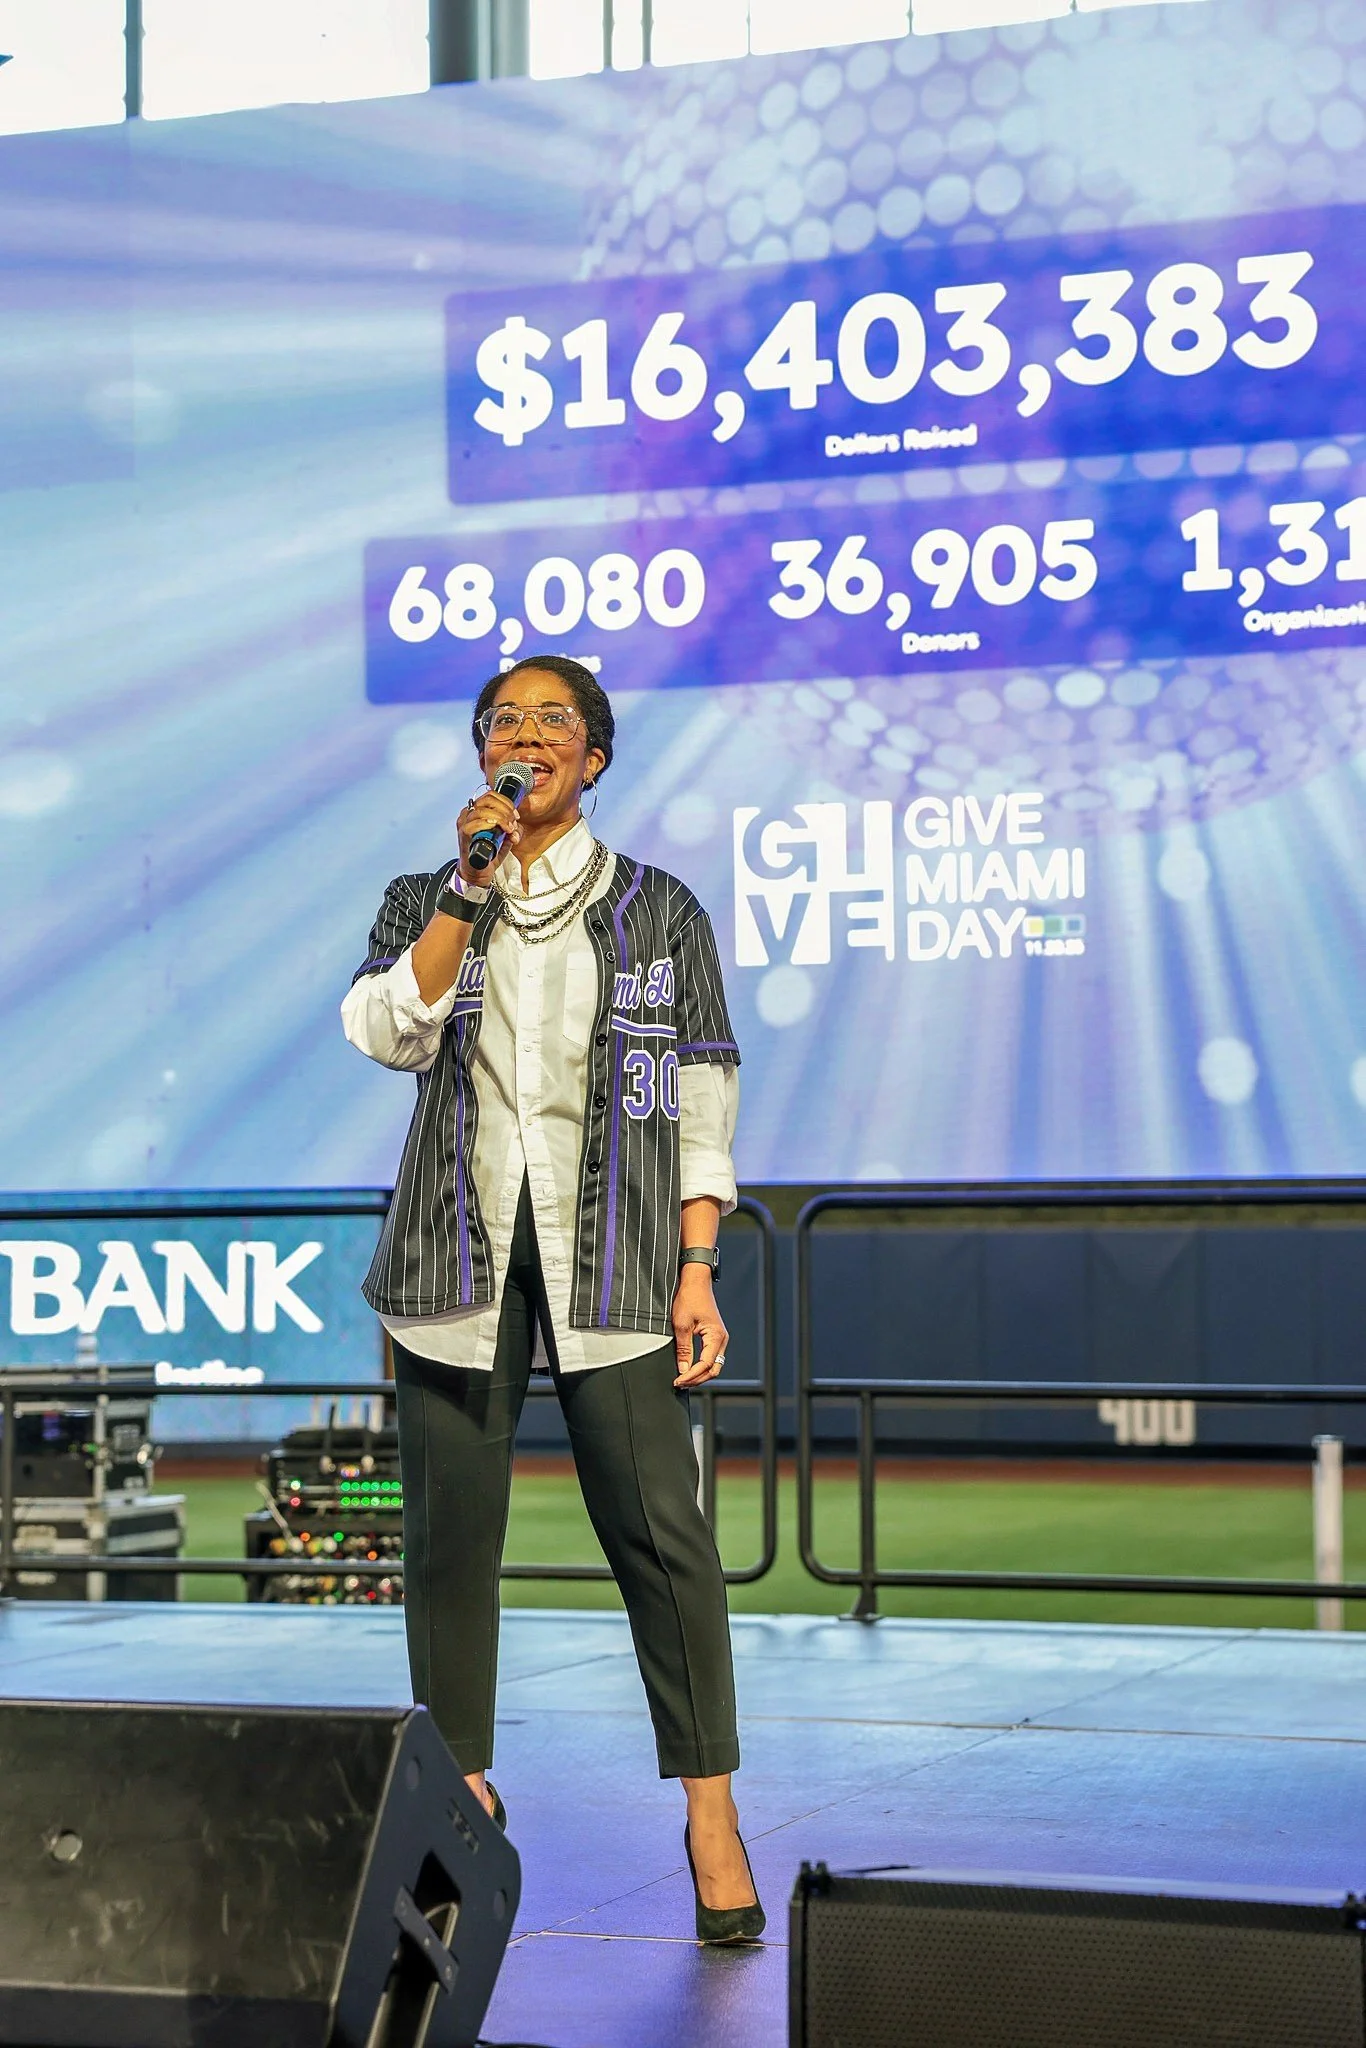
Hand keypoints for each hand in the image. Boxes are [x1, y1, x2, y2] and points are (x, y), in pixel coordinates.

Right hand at [456, 788, 520, 883]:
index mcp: (476, 811)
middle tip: (513, 822)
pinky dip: (489, 824)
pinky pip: (474, 823)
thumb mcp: (504, 838)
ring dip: (500, 818)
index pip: (491, 795)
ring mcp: (464, 823)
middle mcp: (468, 814)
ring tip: (509, 829)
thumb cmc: (487, 854)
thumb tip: (517, 826)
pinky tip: (499, 831)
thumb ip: (512, 830)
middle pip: (487, 800)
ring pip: (482, 810)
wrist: (478, 872)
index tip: (515, 815)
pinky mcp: (464, 834)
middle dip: (505, 809)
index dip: (506, 803)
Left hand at [672, 1268, 728, 1388]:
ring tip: (683, 1378)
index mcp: (716, 1336)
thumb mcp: (681, 1325)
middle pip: (713, 1369)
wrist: (695, 1281)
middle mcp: (721, 1339)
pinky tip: (689, 1368)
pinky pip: (711, 1357)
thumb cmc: (690, 1298)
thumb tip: (683, 1369)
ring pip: (713, 1365)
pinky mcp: (714, 1336)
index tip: (678, 1381)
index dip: (691, 1376)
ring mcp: (719, 1338)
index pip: (705, 1365)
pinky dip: (701, 1366)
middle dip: (697, 1379)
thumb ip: (683, 1350)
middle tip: (680, 1383)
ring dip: (699, 1374)